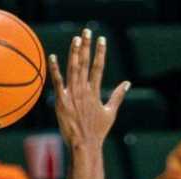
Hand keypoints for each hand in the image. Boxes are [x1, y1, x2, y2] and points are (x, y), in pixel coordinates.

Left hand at [48, 28, 127, 151]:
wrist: (84, 145)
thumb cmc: (97, 131)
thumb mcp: (110, 112)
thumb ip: (118, 96)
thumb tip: (128, 83)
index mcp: (95, 92)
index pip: (99, 67)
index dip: (100, 52)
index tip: (101, 39)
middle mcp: (84, 91)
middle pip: (85, 64)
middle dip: (87, 46)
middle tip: (87, 31)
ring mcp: (72, 96)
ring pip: (73, 70)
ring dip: (74, 53)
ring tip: (76, 38)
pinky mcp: (61, 102)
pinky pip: (58, 83)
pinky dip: (55, 70)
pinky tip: (53, 57)